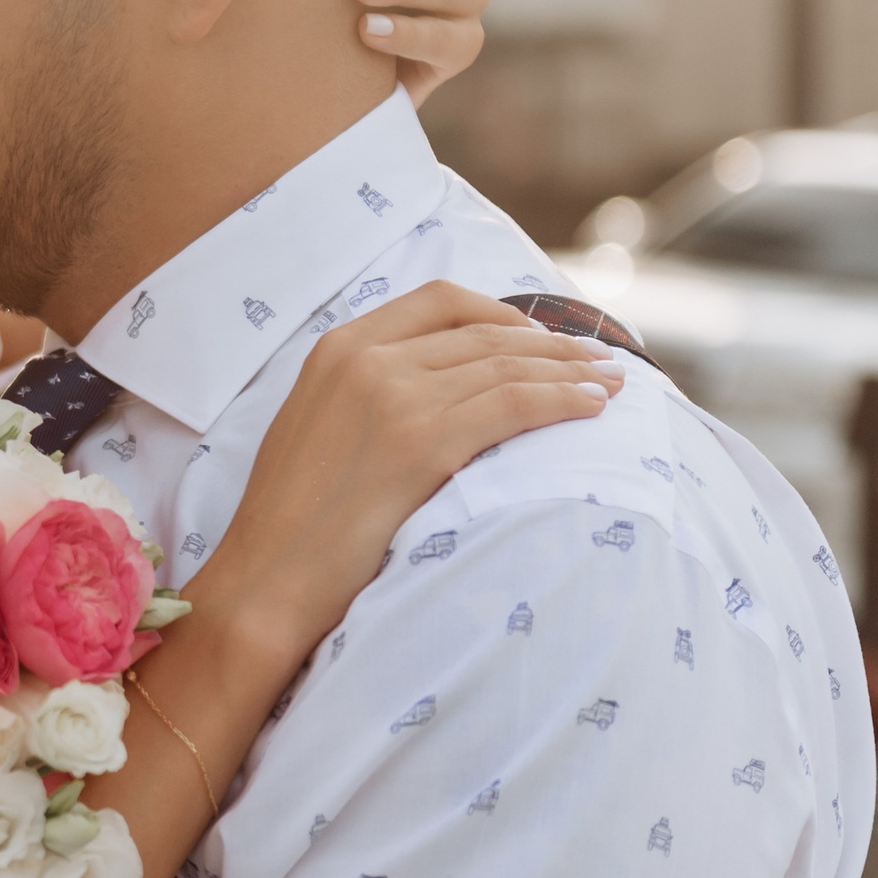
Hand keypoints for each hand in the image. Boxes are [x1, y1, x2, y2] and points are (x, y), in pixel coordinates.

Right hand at [191, 281, 621, 669]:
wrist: (266, 576)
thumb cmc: (290, 520)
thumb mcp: (313, 426)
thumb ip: (362, 390)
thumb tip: (432, 388)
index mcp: (336, 348)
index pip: (439, 300)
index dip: (502, 312)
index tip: (538, 336)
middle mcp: (365, 358)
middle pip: (484, 332)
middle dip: (551, 343)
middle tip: (597, 360)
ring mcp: (394, 395)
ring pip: (508, 364)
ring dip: (570, 371)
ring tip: (610, 384)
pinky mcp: (422, 441)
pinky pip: (515, 405)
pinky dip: (563, 401)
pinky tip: (592, 409)